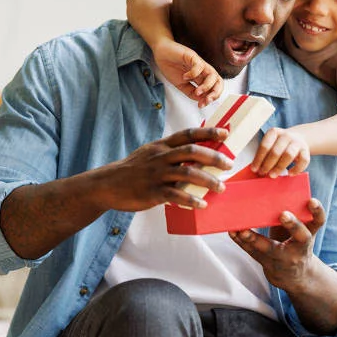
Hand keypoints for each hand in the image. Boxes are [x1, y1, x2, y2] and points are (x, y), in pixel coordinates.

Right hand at [98, 127, 232, 210]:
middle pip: (191, 151)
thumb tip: (198, 153)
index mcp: (161, 146)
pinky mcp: (152, 192)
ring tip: (221, 188)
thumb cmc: (134, 170)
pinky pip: (175, 195)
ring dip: (208, 180)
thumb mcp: (151, 153)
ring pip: (187, 173)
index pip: (188, 134)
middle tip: (229, 164)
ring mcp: (156, 174)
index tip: (226, 133)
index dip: (208, 132)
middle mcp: (160, 157)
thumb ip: (171, 152)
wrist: (106, 185)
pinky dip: (191, 200)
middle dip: (213, 157)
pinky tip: (202, 204)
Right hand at [153, 39, 223, 107]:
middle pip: (218, 81)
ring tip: (197, 91)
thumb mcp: (181, 85)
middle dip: (215, 93)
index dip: (211, 98)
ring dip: (207, 86)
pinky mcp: (192, 56)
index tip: (201, 105)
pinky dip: (194, 74)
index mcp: (202, 78)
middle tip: (206, 100)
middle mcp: (203, 71)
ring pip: (212, 74)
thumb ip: (191, 93)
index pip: (214, 88)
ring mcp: (199, 63)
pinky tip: (185, 77)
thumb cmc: (171, 67)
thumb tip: (201, 100)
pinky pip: (199, 66)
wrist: (161, 54)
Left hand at [229, 199, 324, 292]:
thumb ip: (294, 212)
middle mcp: (300, 247)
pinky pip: (252, 252)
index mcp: (309, 234)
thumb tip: (278, 182)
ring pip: (269, 248)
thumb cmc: (295, 242)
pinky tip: (232, 232)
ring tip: (242, 229)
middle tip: (283, 214)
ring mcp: (284, 256)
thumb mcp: (302, 229)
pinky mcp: (267, 262)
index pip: (318, 222)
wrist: (293, 273)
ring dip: (254, 238)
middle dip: (293, 225)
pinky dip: (241, 241)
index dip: (317, 211)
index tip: (311, 200)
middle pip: (301, 237)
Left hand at [251, 127, 309, 177]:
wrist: (298, 137)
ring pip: (288, 155)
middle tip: (263, 173)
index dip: (259, 158)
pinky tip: (290, 174)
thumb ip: (265, 154)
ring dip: (279, 167)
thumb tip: (256, 169)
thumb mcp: (271, 143)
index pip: (265, 145)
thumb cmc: (279, 144)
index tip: (254, 169)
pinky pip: (303, 160)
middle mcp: (286, 135)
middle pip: (276, 151)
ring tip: (273, 175)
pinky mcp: (306, 150)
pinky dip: (297, 169)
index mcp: (274, 132)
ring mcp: (297, 142)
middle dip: (268, 164)